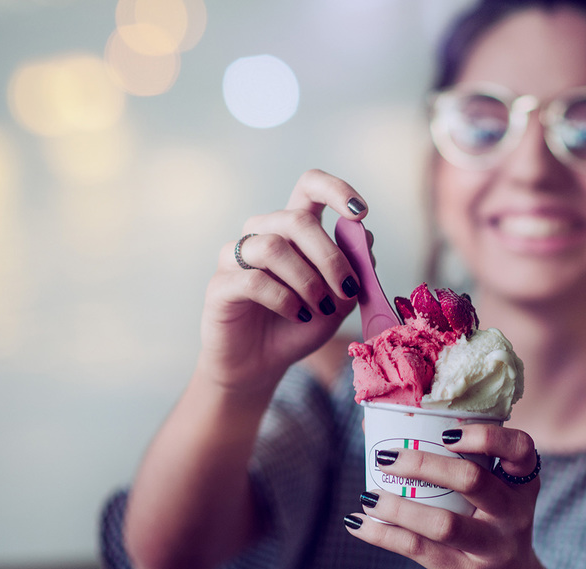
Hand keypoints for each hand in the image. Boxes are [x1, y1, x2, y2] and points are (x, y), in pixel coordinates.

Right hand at [199, 170, 369, 392]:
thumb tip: (365, 236)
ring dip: (308, 280)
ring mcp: (236, 257)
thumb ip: (353, 270)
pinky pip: (254, 280)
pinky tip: (298, 315)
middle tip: (347, 290)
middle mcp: (261, 234)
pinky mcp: (220, 285)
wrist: (262, 365)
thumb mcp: (338, 300)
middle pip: (296, 220)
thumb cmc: (299, 326)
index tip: (360, 212)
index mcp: (292, 230)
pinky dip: (284, 299)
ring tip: (321, 307)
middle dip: (330, 256)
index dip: (335, 189)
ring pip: (273, 247)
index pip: (309, 187)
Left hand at [345, 423, 544, 568]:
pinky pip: (421, 551)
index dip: (487, 436)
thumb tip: (376, 424)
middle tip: (386, 458)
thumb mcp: (493, 500)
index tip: (446, 433)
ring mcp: (495, 549)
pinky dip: (384, 535)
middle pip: (473, 480)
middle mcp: (515, 515)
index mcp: (522, 485)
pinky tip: (358, 523)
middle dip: (422, 464)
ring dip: (398, 507)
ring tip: (368, 496)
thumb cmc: (487, 530)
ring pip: (444, 523)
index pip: (520, 450)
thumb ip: (459, 465)